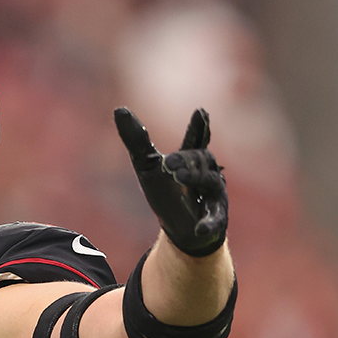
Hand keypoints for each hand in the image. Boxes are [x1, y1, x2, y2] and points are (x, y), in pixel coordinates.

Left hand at [115, 106, 226, 256]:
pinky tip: (200, 228)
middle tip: (169, 164)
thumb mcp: (147, 165)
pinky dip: (208, 223)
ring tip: (179, 176)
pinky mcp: (217, 217)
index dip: (198, 127)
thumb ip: (137, 139)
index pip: (196, 140)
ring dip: (195, 177)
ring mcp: (214, 194)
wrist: (178, 227)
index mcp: (190, 159)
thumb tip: (119, 109)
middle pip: (199, 158)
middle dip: (185, 159)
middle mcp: (206, 172)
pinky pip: (215, 219)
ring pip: (210, 181)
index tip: (201, 112)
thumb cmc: (166, 191)